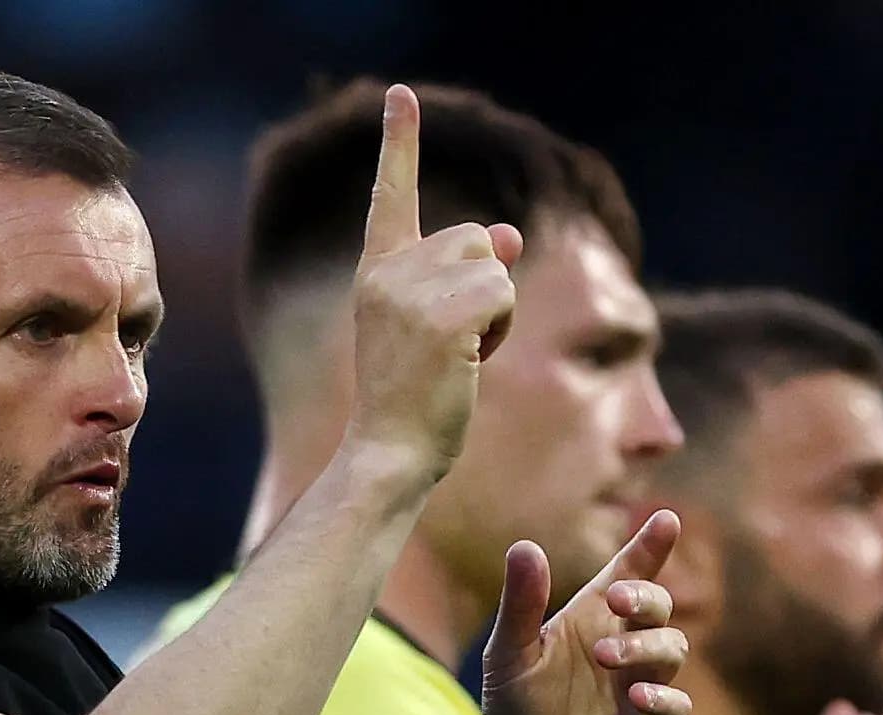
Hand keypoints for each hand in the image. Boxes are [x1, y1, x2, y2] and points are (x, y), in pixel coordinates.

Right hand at [341, 84, 523, 485]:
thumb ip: (467, 273)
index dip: (399, 141)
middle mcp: (387, 272)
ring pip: (493, 264)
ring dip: (496, 310)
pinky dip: (502, 329)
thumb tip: (508, 231)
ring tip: (458, 356)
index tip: (402, 94)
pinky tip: (469, 362)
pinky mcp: (443, 314)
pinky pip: (504, 293)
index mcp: (375, 272)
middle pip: (472, 237)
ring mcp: (411, 291)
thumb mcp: (440, 327)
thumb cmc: (415, 400)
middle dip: (484, 283)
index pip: (390, 194)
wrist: (390, 452)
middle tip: (452, 344)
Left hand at [480, 510, 693, 714]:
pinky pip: (677, 708)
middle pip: (659, 607)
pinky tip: (639, 696)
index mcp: (590, 622)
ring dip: (645, 647)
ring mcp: (640, 689)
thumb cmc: (517, 712)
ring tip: (605, 657)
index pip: (628, 574)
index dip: (649, 547)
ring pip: (673, 650)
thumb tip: (525, 545)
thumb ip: (519, 607)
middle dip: (647, 596)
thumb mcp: (508, 658)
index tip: (666, 519)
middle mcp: (623, 649)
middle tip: (617, 600)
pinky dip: (664, 698)